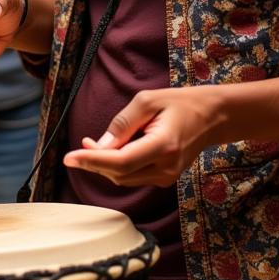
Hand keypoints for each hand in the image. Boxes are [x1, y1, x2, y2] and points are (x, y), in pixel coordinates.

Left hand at [62, 86, 223, 186]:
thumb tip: (100, 145)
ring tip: (93, 144)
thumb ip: (122, 123)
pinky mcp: (164, 178)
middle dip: (94, 161)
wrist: (210, 117)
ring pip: (123, 178)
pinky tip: (110, 150)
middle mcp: (166, 167)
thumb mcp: (147, 101)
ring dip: (103, 164)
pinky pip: (132, 176)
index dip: (92, 161)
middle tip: (82, 143)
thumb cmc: (178, 103)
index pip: (120, 162)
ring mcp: (167, 176)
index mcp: (163, 146)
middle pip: (119, 174)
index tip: (68, 158)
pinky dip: (116, 166)